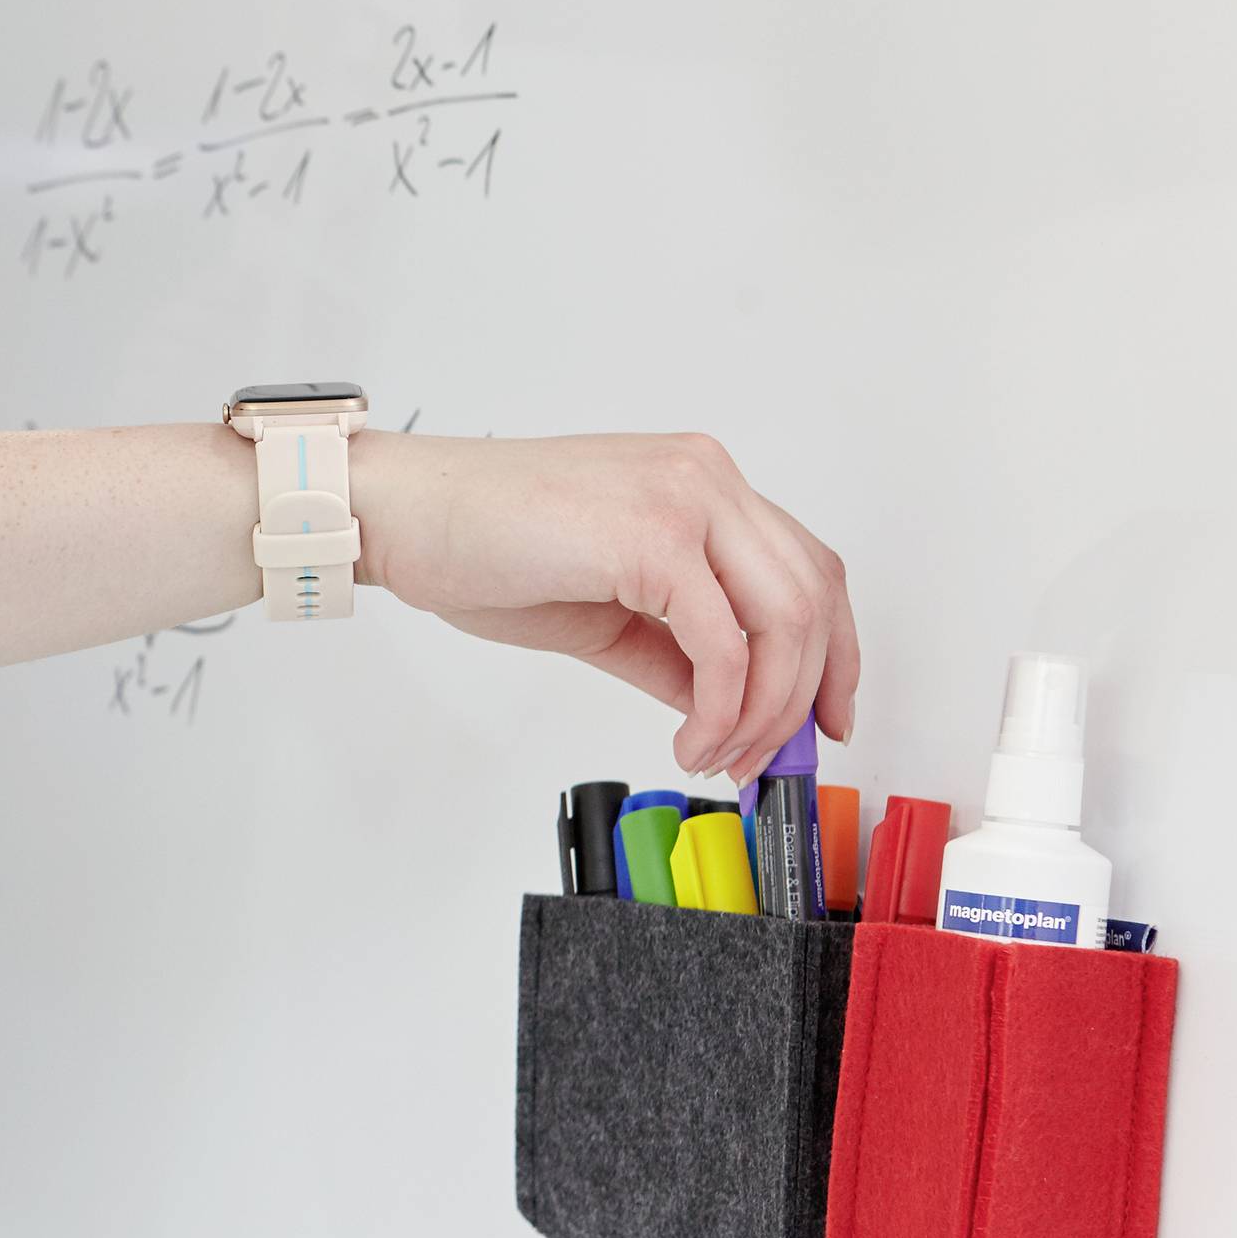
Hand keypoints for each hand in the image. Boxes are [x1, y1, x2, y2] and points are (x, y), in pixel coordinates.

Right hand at [349, 429, 856, 782]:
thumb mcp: (603, 607)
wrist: (402, 515)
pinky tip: (690, 740)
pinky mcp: (654, 535)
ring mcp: (686, 499)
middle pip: (814, 596)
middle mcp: (706, 477)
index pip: (807, 567)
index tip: (822, 720)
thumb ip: (673, 648)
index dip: (834, 653)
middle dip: (802, 696)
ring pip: (786, 619)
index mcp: (698, 483)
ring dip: (764, 709)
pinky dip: (720, 708)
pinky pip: (722, 644)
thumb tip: (726, 706)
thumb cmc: (478, 545)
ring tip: (719, 755)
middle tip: (764, 759)